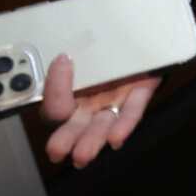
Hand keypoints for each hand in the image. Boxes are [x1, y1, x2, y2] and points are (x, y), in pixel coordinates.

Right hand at [42, 53, 161, 168]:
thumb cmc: (106, 45)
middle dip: (65, 139)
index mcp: (71, 93)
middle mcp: (90, 104)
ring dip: (92, 140)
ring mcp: (115, 102)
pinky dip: (124, 125)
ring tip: (83, 155)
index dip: (55, 90)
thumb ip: (73, 55)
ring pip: (101, 126)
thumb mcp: (85, 48)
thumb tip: (61, 56)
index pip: (55, 104)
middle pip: (74, 127)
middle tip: (56, 150)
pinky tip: (116, 138)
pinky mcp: (139, 95)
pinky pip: (132, 112)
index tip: (62, 61)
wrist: (140, 40)